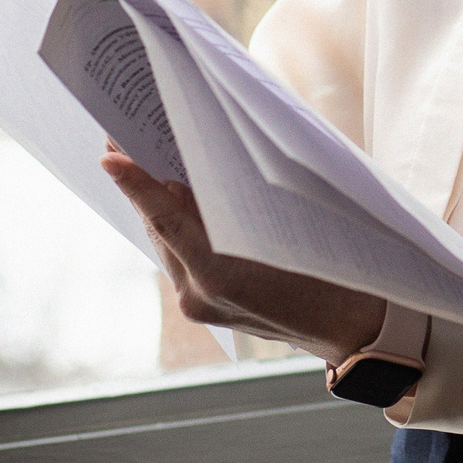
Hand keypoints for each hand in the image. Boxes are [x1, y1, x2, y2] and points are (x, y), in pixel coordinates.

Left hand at [102, 148, 386, 366]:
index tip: (108, 156)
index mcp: (221, 273)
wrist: (354, 326)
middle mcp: (199, 293)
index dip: (135, 184)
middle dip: (147, 184)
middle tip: (132, 135)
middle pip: (159, 227)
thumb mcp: (293, 219)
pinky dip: (179, 226)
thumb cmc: (336, 265)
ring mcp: (198, 304)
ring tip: (154, 158)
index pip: (166, 218)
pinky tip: (184, 197)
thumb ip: (240, 197)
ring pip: (167, 241)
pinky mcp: (203, 308)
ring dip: (162, 204)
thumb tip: (204, 160)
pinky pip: (180, 256)